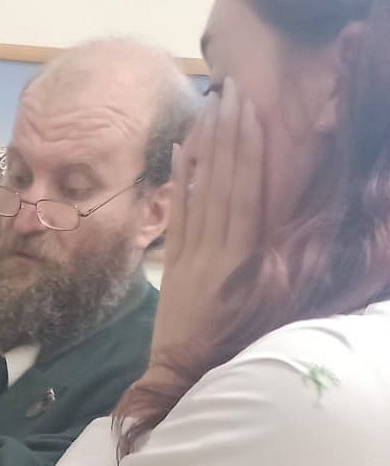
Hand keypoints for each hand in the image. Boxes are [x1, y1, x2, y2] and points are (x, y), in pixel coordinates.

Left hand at [146, 80, 264, 379]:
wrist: (182, 376)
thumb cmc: (235, 345)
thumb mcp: (267, 307)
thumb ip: (280, 264)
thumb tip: (296, 222)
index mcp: (240, 260)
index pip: (245, 193)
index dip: (247, 150)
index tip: (249, 112)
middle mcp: (212, 252)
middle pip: (221, 183)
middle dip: (227, 134)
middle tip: (230, 89)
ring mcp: (188, 256)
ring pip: (197, 193)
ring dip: (204, 147)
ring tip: (208, 107)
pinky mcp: (170, 265)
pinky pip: (175, 216)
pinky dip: (178, 183)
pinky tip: (179, 151)